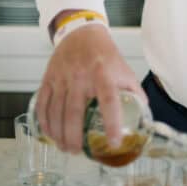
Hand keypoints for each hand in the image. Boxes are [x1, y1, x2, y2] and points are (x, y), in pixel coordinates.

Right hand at [36, 23, 146, 152]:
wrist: (81, 33)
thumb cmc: (105, 55)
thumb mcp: (124, 70)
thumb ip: (134, 94)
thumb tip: (144, 119)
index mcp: (104, 74)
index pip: (109, 101)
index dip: (112, 123)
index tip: (113, 143)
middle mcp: (81, 76)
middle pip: (74, 112)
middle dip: (74, 137)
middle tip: (77, 152)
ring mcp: (62, 77)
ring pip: (56, 111)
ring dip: (58, 134)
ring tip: (64, 148)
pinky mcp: (48, 78)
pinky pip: (42, 103)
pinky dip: (44, 122)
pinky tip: (49, 134)